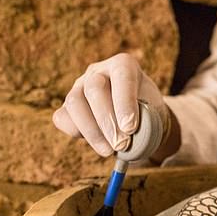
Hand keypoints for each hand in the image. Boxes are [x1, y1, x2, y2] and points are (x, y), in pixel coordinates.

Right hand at [53, 53, 169, 157]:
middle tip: (121, 144)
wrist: (139, 120)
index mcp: (123, 64)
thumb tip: (126, 133)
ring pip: (74, 102)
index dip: (125, 102)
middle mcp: (98, 71)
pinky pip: (62, 117)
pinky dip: (76, 132)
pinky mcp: (67, 106)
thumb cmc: (148, 113)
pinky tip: (96, 143)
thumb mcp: (154, 112)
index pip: (121, 75)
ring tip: (109, 151)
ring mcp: (79, 86)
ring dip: (92, 131)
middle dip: (107, 120)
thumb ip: (144, 118)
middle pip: (94, 88)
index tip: (131, 128)